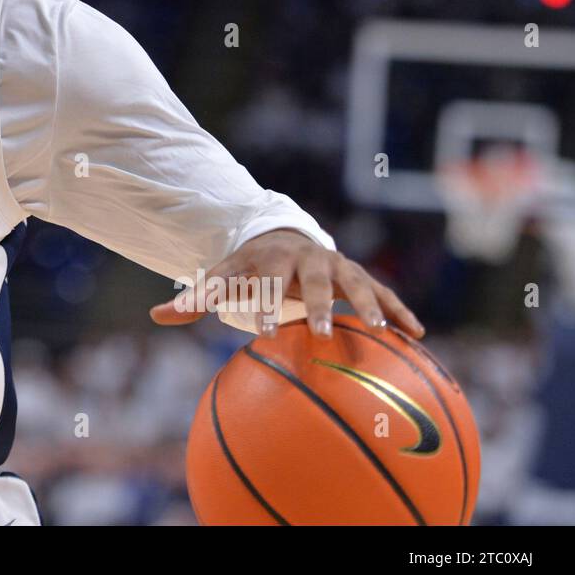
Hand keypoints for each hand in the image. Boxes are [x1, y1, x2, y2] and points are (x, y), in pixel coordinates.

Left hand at [149, 228, 424, 339]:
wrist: (283, 238)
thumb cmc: (250, 268)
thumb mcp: (222, 277)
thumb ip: (195, 298)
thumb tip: (157, 315)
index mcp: (270, 259)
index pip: (265, 282)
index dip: (264, 305)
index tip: (264, 333)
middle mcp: (307, 259)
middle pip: (314, 280)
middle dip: (317, 305)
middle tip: (320, 334)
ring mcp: (336, 266)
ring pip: (356, 282)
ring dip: (369, 304)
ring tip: (379, 331)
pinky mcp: (359, 278)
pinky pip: (384, 293)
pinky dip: (400, 311)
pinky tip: (417, 336)